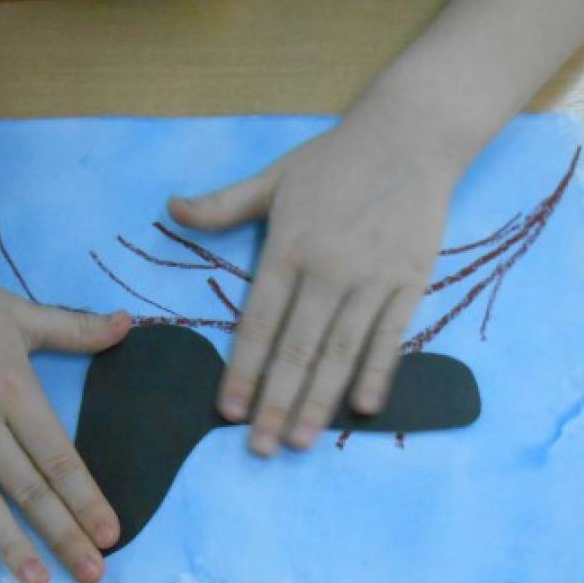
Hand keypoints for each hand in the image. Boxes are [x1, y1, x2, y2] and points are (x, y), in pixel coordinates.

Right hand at [0, 257, 130, 582]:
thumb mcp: (19, 312)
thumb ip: (75, 328)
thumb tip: (129, 324)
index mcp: (14, 391)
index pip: (59, 458)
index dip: (87, 498)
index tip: (110, 535)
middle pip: (29, 488)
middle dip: (64, 534)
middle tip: (92, 575)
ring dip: (8, 544)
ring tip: (34, 582)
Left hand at [169, 103, 462, 453]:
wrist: (412, 134)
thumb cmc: (335, 159)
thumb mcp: (273, 177)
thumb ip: (224, 205)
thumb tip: (171, 209)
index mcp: (287, 248)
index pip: (258, 323)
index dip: (242, 370)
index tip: (229, 412)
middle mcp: (327, 269)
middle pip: (296, 349)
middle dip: (275, 402)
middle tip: (261, 448)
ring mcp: (371, 278)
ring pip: (340, 351)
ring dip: (319, 399)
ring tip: (301, 440)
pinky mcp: (410, 280)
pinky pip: (391, 335)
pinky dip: (378, 372)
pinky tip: (362, 408)